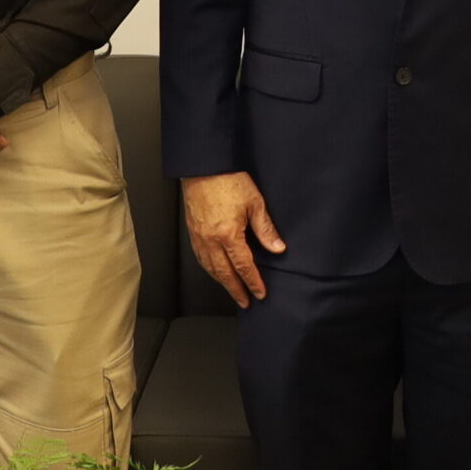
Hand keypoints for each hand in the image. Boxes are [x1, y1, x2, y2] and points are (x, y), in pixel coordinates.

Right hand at [182, 171, 284, 307]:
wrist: (203, 167)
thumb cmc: (228, 180)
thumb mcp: (255, 203)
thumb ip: (266, 229)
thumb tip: (277, 248)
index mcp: (228, 234)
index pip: (244, 266)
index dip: (253, 282)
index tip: (260, 293)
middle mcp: (211, 240)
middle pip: (225, 273)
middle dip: (236, 290)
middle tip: (245, 302)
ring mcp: (199, 237)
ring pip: (210, 268)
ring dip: (222, 282)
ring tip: (232, 290)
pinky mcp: (192, 232)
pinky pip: (200, 257)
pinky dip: (209, 269)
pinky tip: (214, 271)